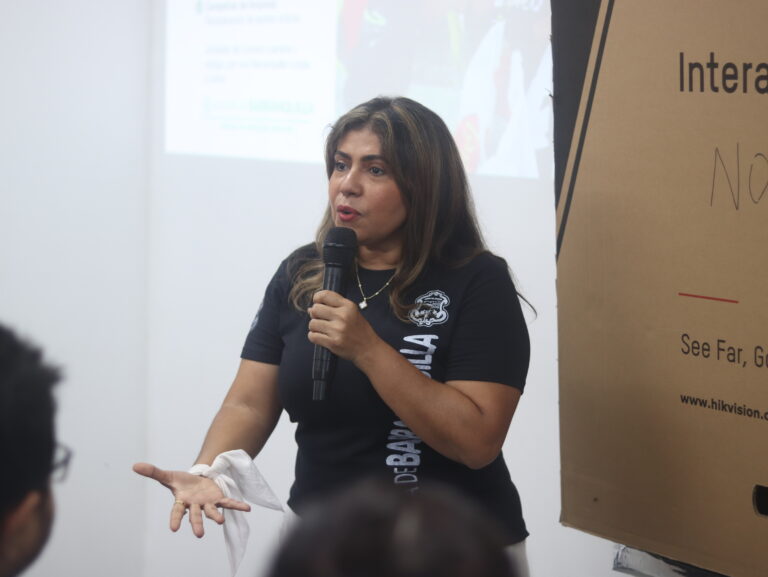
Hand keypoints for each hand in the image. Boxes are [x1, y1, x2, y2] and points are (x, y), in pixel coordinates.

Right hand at [132, 462, 250, 537]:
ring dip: (216, 516)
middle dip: (197, 524)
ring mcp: (207, 503)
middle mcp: (195, 505)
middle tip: (199, 534)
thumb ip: (154, 472)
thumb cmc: (182, 482)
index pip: (177, 511)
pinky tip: (247, 509)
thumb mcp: (169, 476)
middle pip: (195, 515)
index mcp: (182, 500)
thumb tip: (135, 465)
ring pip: (211, 511)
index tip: (174, 529)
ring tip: (220, 521)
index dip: (176, 519)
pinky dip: (237, 506)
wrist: (197, 480)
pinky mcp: (218, 499)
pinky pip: (228, 503)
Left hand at [308, 290, 379, 363]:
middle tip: (321, 319)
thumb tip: (310, 309)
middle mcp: (342, 316)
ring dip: (314, 327)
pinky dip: (314, 336)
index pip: (325, 295)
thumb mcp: (352, 313)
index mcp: (348, 306)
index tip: (317, 303)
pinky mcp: (332, 343)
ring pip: (312, 323)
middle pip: (315, 309)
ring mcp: (337, 330)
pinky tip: (321, 337)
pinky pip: (313, 336)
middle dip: (315, 314)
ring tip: (322, 329)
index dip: (317, 298)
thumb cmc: (360, 331)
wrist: (368, 349)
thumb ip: (334, 307)